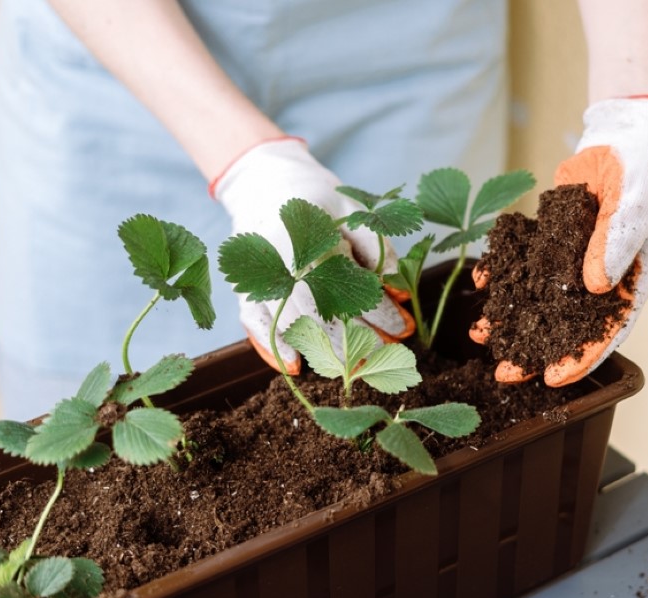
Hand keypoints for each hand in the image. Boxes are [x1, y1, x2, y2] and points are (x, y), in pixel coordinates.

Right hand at [212, 138, 412, 372]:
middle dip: (352, 339)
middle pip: (319, 309)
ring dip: (320, 348)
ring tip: (349, 366)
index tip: (403, 329)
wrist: (263, 180)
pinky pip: (254, 320)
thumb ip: (375, 245)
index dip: (379, 310)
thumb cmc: (317, 197)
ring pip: (289, 319)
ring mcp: (260, 272)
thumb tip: (397, 288)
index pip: (352, 282)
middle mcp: (282, 256)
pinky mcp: (244, 284)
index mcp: (312, 233)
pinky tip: (295, 364)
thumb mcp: (352, 208)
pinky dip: (272, 344)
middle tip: (381, 359)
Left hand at [476, 96, 647, 386]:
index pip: (606, 332)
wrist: (629, 128)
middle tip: (504, 373)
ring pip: (542, 297)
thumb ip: (614, 245)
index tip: (551, 378)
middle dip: (535, 349)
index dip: (579, 358)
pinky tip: (484, 280)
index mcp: (632, 281)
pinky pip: (527, 261)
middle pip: (568, 324)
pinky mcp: (555, 239)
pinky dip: (506, 270)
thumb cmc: (645, 169)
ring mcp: (576, 260)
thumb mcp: (634, 205)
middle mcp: (602, 279)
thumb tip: (594, 287)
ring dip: (513, 316)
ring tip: (482, 335)